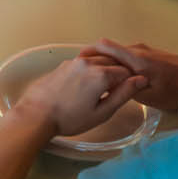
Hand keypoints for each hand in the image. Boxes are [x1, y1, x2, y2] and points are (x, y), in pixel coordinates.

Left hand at [11, 55, 145, 138]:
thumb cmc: (70, 119)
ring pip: (99, 59)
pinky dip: (91, 68)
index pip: (127, 71)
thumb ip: (123, 94)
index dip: (130, 82)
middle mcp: (89, 62)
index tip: (126, 93)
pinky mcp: (64, 64)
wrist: (36, 115)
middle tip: (114, 91)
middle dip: (118, 73)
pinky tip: (86, 85)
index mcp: (102, 74)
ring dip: (105, 69)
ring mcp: (75, 61)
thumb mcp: (102, 112)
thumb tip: (141, 80)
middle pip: (113, 62)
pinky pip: (85, 61)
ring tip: (101, 88)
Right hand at [83, 40, 177, 111]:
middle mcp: (137, 49)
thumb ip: (127, 88)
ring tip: (99, 79)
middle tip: (85, 76)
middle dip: (95, 60)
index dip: (89, 52)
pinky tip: (118, 78)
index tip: (78, 65)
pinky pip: (128, 56)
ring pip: (118, 54)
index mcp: (135, 58)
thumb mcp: (150, 96)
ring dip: (108, 64)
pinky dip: (119, 64)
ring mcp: (144, 50)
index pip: (105, 46)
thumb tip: (109, 84)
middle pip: (109, 49)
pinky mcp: (150, 54)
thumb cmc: (176, 90)